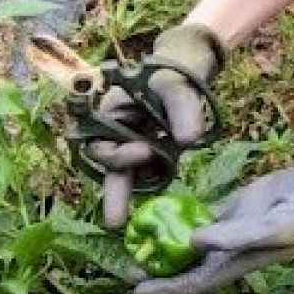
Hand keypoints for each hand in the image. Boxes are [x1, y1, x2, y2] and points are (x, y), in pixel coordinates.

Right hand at [89, 24, 225, 227]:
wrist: (191, 69)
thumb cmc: (175, 73)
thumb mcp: (177, 85)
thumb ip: (182, 107)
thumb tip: (188, 140)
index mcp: (109, 113)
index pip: (102, 144)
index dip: (119, 154)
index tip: (145, 150)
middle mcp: (117, 132)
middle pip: (110, 166)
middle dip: (115, 193)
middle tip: (115, 223)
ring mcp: (135, 144)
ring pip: (128, 175)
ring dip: (129, 197)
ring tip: (123, 225)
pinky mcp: (155, 154)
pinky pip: (149, 174)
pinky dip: (154, 184)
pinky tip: (160, 205)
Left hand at [130, 149, 293, 293]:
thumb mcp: (274, 227)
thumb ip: (234, 235)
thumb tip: (191, 240)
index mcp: (240, 262)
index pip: (196, 282)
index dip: (167, 288)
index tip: (136, 290)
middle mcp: (232, 248)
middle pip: (188, 264)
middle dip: (159, 269)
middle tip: (125, 265)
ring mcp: (234, 226)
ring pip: (193, 239)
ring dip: (167, 242)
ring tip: (137, 238)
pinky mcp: (238, 204)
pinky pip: (206, 213)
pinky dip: (185, 214)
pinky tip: (164, 211)